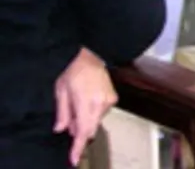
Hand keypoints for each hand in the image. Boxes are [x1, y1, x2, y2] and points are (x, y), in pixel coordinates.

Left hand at [54, 48, 117, 166]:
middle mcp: (100, 103)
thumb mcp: (61, 91)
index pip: (82, 130)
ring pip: (95, 121)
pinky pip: (102, 113)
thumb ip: (62, 112)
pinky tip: (87, 101)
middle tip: (69, 121)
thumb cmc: (74, 70)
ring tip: (78, 105)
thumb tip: (61, 129)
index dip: (78, 147)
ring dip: (86, 120)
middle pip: (90, 129)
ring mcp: (109, 101)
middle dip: (78, 130)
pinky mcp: (113, 98)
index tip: (74, 158)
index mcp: (85, 101)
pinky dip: (93, 113)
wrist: (90, 57)